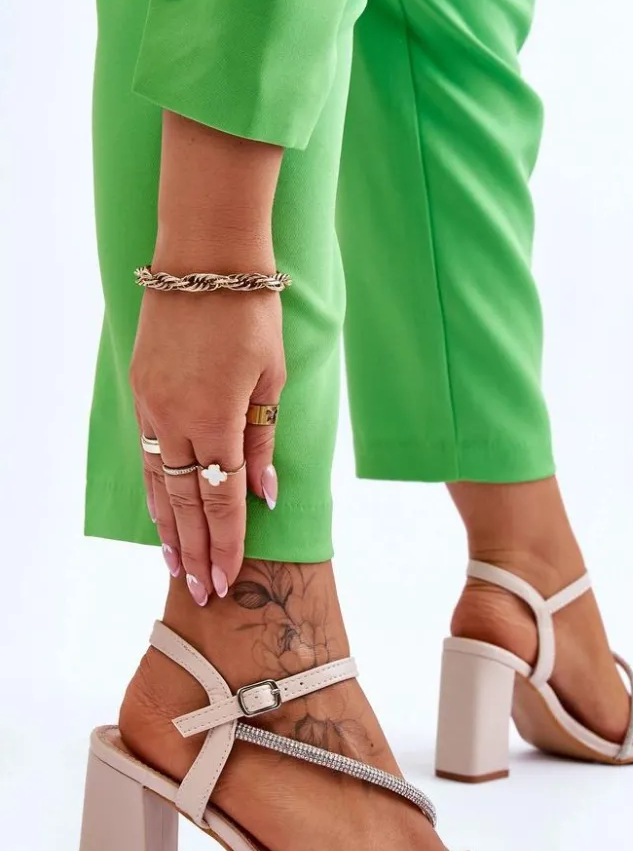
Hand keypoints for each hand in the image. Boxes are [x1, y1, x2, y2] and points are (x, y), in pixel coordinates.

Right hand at [131, 285, 285, 604]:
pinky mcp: (142, 390)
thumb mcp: (271, 377)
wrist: (204, 257)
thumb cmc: (251, 313)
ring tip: (174, 564)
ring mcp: (153, 405)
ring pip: (160, 482)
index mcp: (216, 419)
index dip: (225, 544)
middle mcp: (176, 419)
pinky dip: (156, 488)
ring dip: (169, 527)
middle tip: (200, 592)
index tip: (226, 580)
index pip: (221, 499)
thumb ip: (262, 438)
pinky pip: (149, 452)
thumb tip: (262, 491)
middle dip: (195, 549)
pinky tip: (161, 510)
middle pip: (186, 501)